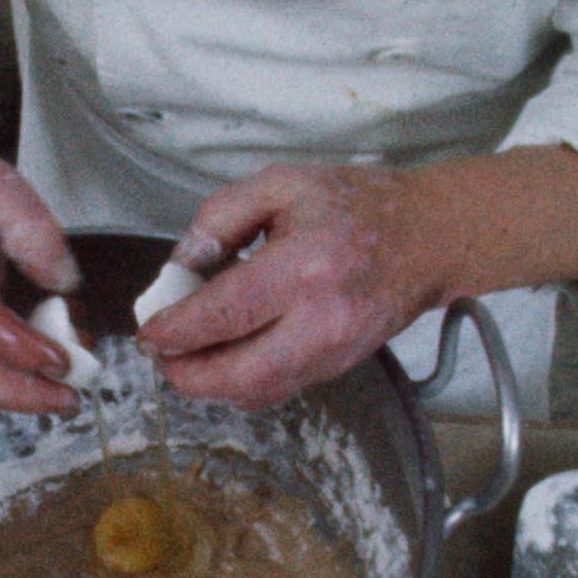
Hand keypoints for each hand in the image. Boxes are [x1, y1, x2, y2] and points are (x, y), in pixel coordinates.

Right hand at [0, 57, 83, 413]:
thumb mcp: (2, 188)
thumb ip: (35, 233)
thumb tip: (63, 284)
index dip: (22, 350)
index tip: (64, 362)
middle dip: (23, 393)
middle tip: (72, 398)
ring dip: (22, 389)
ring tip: (69, 386)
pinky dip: (13, 375)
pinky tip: (48, 369)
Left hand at [137, 148, 577, 409]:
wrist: (427, 238)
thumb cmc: (357, 206)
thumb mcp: (282, 184)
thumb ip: (221, 217)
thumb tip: (182, 266)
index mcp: (304, 267)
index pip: (225, 313)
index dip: (177, 330)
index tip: (149, 331)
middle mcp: (321, 320)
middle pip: (239, 376)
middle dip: (187, 376)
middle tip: (160, 357)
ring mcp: (334, 352)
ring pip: (257, 393)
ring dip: (210, 386)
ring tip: (185, 360)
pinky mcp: (339, 367)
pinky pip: (279, 390)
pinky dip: (241, 384)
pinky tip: (224, 360)